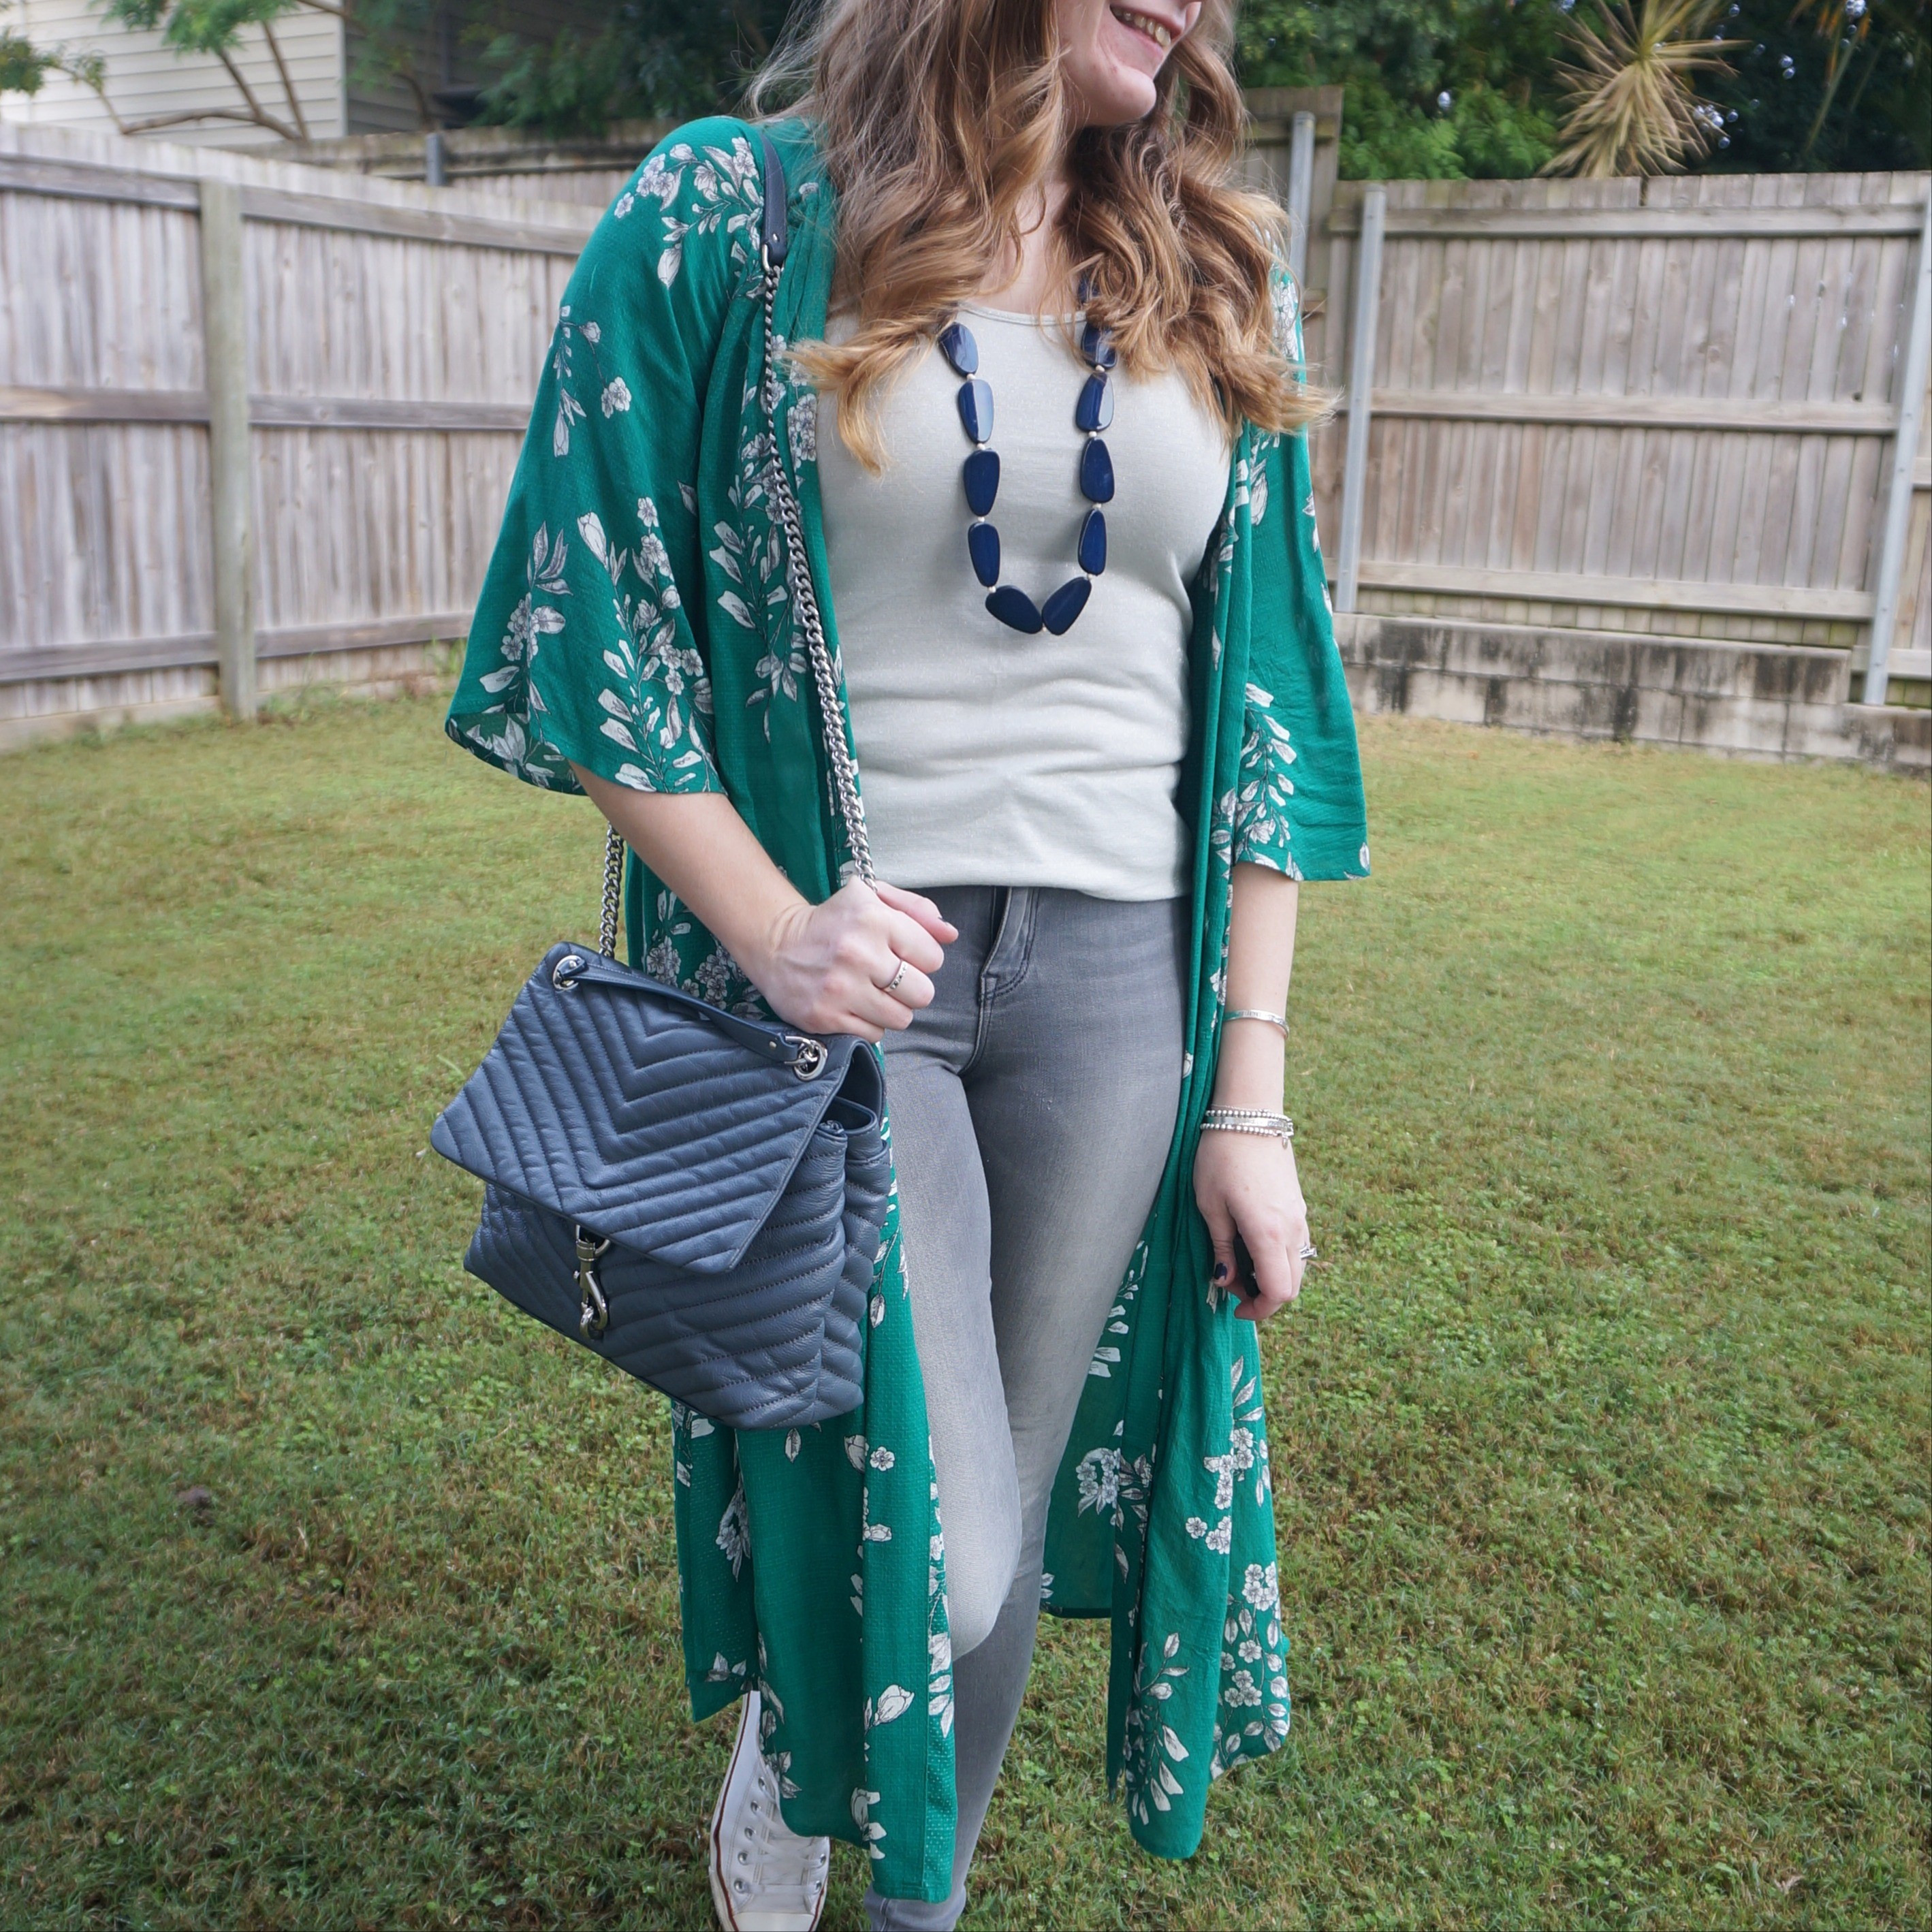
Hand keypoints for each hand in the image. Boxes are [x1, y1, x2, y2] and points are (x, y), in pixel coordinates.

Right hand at [741, 880, 955, 1041]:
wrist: (776, 944)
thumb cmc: (833, 921)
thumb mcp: (872, 898)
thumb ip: (916, 910)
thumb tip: (950, 935)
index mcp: (874, 919)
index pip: (933, 957)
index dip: (921, 958)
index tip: (900, 954)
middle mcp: (858, 954)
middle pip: (922, 993)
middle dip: (911, 988)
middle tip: (889, 978)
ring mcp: (840, 989)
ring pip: (901, 1018)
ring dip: (892, 1009)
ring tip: (872, 992)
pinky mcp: (825, 1016)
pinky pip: (874, 1034)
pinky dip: (869, 1023)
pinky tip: (853, 1004)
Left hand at [1191, 1129, 1308, 1321]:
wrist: (1248, 1114)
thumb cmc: (1220, 1157)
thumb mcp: (1210, 1205)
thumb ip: (1222, 1248)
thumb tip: (1226, 1281)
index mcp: (1269, 1233)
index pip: (1279, 1292)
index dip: (1259, 1310)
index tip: (1234, 1307)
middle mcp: (1293, 1229)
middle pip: (1293, 1286)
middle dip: (1264, 1296)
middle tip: (1231, 1283)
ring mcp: (1300, 1216)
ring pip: (1297, 1267)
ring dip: (1272, 1276)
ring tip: (1238, 1263)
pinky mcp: (1299, 1206)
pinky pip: (1297, 1246)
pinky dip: (1279, 1258)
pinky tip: (1252, 1244)